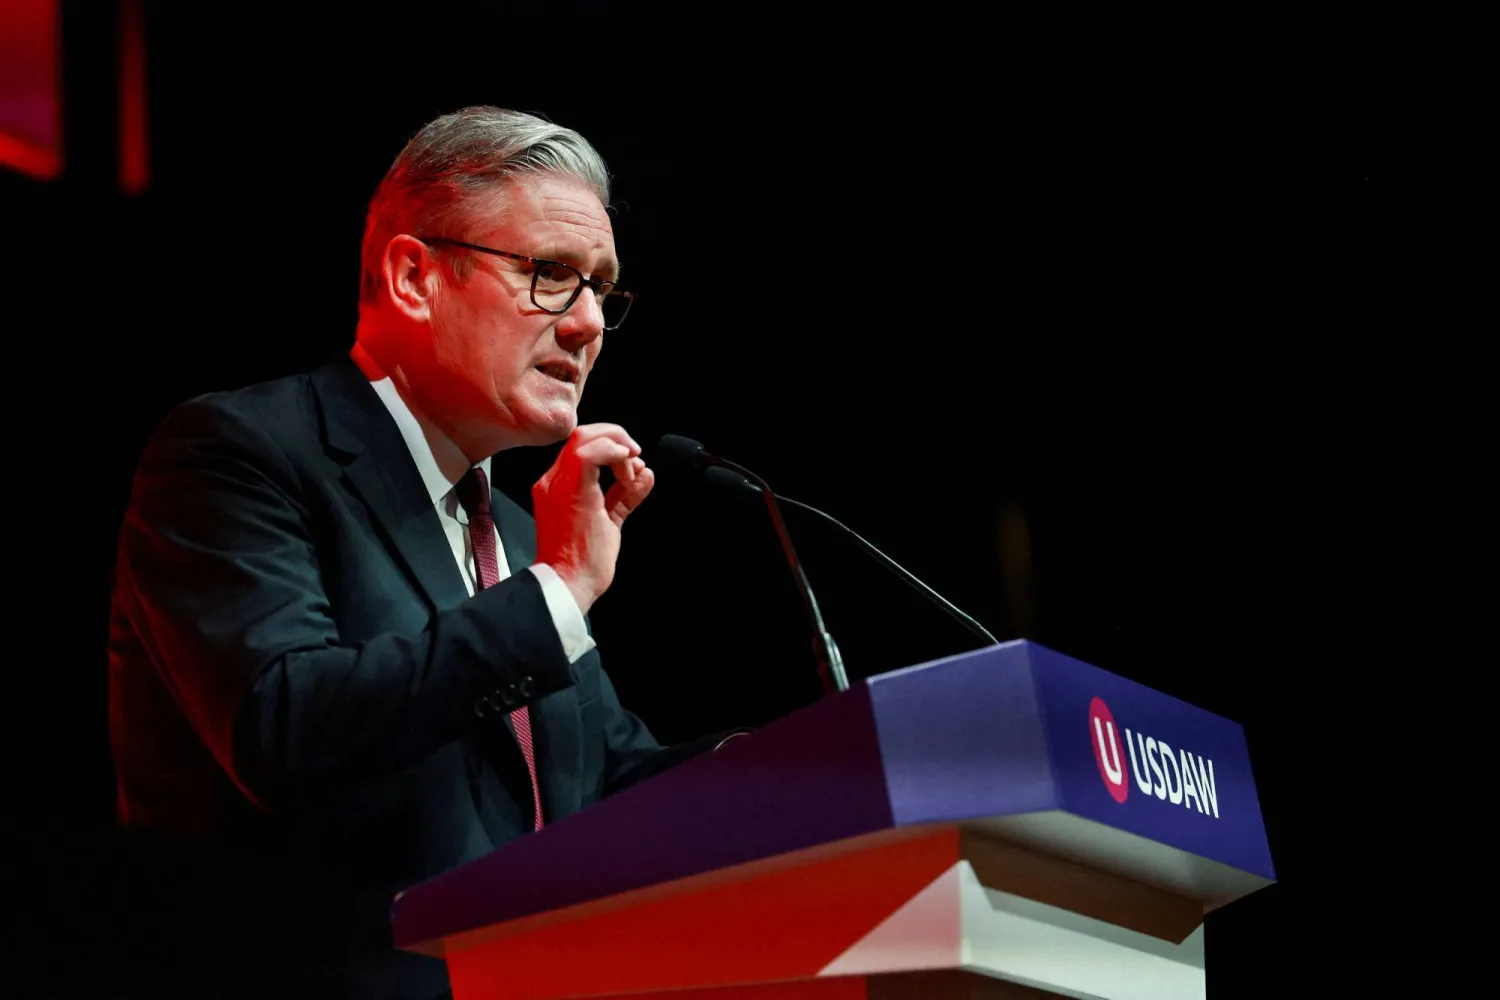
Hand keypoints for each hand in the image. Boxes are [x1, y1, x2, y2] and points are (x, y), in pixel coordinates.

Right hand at [533, 424, 654, 614]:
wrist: (567, 585)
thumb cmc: (582, 564)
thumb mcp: (609, 522)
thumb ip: (625, 495)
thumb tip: (645, 473)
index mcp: (556, 487)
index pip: (581, 448)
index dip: (611, 446)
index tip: (631, 464)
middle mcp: (553, 481)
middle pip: (582, 436)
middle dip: (616, 438)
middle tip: (635, 457)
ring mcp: (559, 484)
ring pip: (585, 437)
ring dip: (617, 446)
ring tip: (631, 471)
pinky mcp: (572, 490)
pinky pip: (590, 452)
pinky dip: (614, 453)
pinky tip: (627, 470)